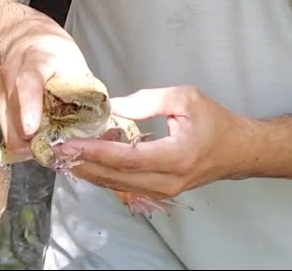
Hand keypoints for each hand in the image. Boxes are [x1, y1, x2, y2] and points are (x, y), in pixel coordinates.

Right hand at [0, 25, 90, 157]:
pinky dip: (23, 140)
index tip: (30, 130)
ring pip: (8, 129)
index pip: (28, 83)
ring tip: (49, 145)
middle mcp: (12, 76)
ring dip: (28, 145)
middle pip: (13, 115)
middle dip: (31, 141)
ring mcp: (2, 92)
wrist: (26, 39)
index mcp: (37, 62)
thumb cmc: (56, 54)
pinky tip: (39, 138)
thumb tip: (101, 127)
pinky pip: (8, 131)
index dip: (29, 107)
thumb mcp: (75, 66)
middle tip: (56, 151)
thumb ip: (84, 94)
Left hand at [54, 85, 255, 200]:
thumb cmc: (214, 120)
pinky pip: (125, 185)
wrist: (237, 150)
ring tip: (64, 156)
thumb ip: (146, 101)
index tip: (68, 144)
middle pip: (116, 178)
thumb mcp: (184, 99)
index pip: (126, 158)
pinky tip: (88, 160)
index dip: (94, 152)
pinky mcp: (160, 192)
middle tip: (55, 151)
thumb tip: (111, 108)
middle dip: (83, 164)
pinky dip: (103, 173)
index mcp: (176, 156)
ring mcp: (163, 192)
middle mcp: (168, 182)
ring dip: (89, 171)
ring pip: (117, 185)